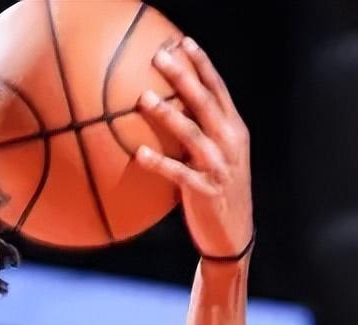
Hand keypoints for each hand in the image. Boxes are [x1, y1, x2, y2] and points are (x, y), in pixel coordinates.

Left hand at [136, 37, 252, 258]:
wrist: (232, 233)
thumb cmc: (216, 190)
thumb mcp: (214, 156)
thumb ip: (198, 131)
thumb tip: (165, 107)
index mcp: (234, 130)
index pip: (218, 90)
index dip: (201, 65)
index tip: (183, 42)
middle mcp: (230, 143)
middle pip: (206, 103)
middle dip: (184, 77)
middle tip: (160, 57)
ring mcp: (219, 167)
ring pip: (193, 134)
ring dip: (168, 115)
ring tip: (144, 98)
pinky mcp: (205, 192)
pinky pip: (179, 174)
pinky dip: (159, 163)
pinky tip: (139, 154)